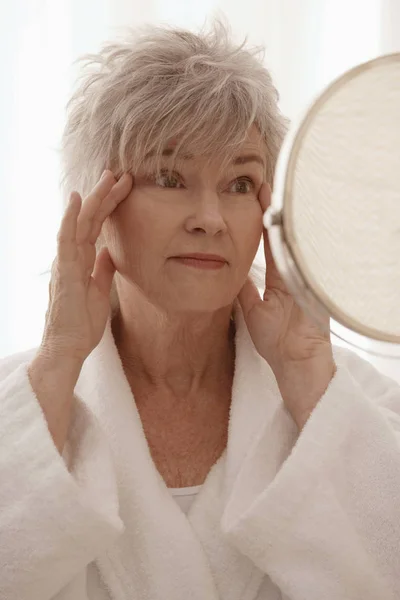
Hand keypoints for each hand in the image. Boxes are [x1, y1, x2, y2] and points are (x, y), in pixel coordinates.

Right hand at [41, 170, 132, 362]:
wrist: (68, 348)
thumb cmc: (81, 323)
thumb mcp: (100, 291)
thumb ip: (102, 270)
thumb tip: (109, 252)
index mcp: (82, 260)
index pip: (98, 226)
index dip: (111, 205)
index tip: (127, 188)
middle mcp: (72, 256)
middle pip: (90, 218)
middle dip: (106, 194)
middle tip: (122, 174)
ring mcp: (65, 261)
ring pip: (80, 222)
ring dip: (94, 198)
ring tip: (108, 177)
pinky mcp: (62, 271)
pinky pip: (65, 239)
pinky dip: (70, 218)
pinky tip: (77, 199)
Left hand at [238, 184, 335, 428]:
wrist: (297, 363)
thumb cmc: (278, 341)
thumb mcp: (255, 311)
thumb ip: (246, 291)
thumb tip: (233, 273)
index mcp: (282, 279)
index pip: (272, 242)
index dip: (263, 220)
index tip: (255, 194)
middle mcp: (294, 274)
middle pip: (285, 235)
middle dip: (277, 209)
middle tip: (266, 181)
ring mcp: (304, 278)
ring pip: (293, 241)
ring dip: (286, 218)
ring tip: (275, 191)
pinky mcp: (310, 285)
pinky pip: (301, 258)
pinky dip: (294, 239)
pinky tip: (285, 218)